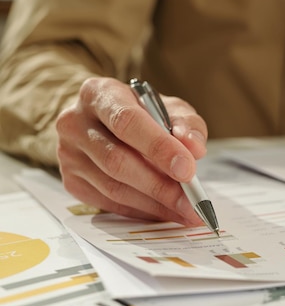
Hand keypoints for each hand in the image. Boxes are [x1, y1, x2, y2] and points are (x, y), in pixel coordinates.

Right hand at [56, 77, 207, 225]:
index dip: (159, 148)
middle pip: (117, 160)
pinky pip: (110, 202)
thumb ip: (186, 124)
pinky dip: (142, 211)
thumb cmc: (143, 113)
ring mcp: (69, 154)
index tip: (187, 169)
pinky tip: (165, 211)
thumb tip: (194, 149)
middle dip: (160, 185)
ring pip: (113, 187)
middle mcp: (76, 122)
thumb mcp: (170, 108)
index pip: (127, 122)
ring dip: (154, 204)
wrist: (107, 121)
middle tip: (191, 201)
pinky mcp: (72, 181)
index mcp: (100, 94)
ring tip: (186, 211)